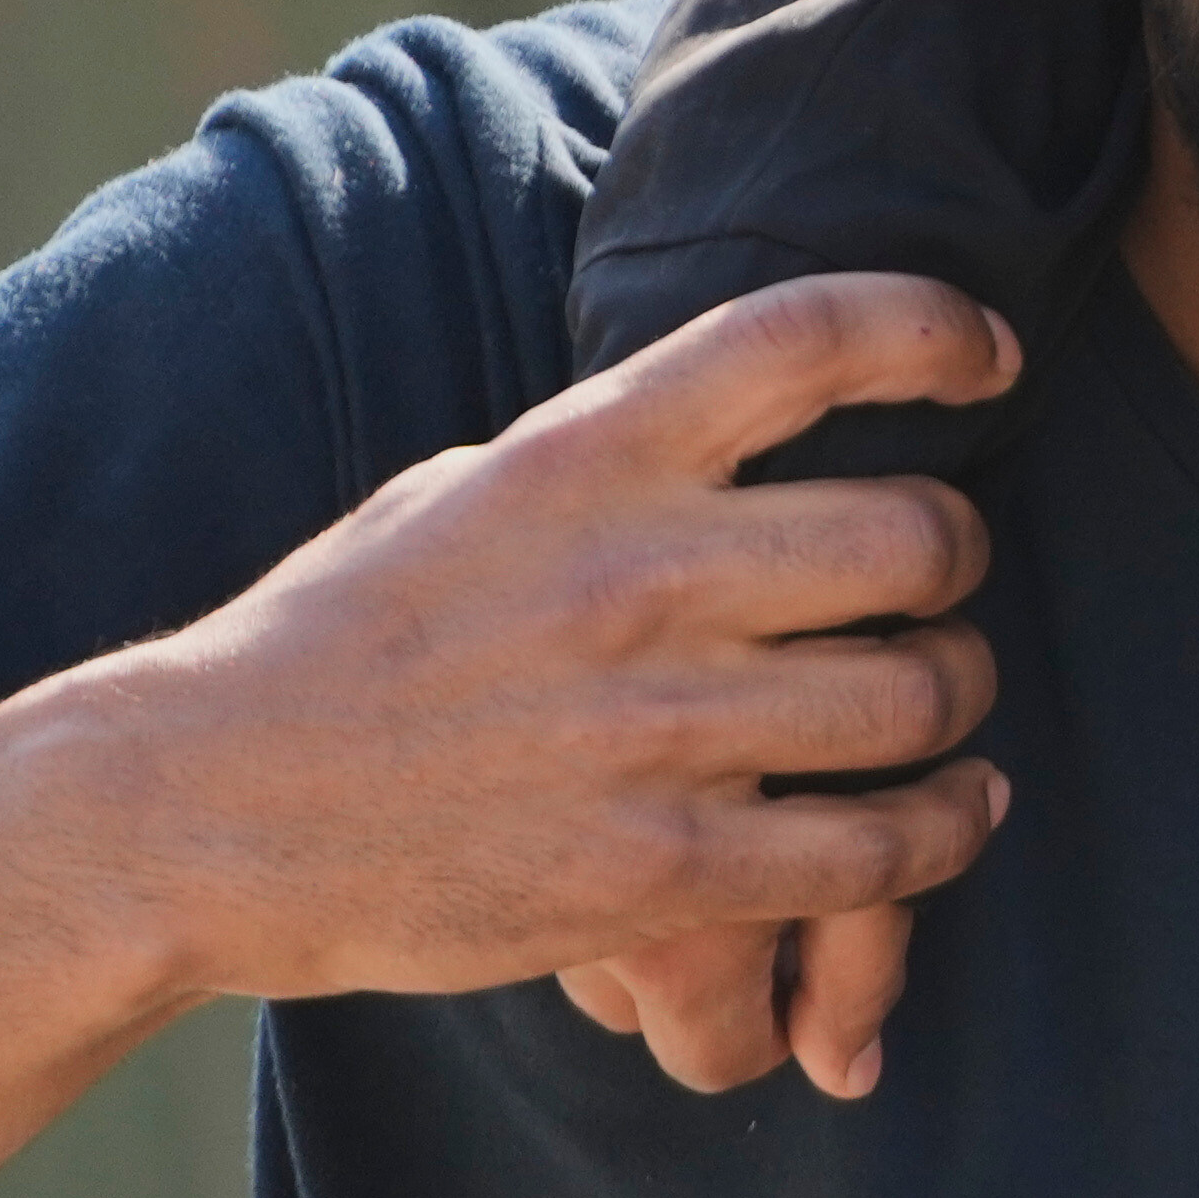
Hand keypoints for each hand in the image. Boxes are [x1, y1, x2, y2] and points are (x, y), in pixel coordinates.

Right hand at [0, 273, 1020, 1103]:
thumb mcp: (464, 493)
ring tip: (944, 705)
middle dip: (958, 558)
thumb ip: (609, 458)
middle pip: (919, 534)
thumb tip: (736, 418)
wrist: (205, 813)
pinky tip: (948, 813)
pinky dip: (943, 829)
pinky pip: (879, 846)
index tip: (993, 357)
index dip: (939, 329)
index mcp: (587, 456)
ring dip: (961, 697)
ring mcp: (658, 727)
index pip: (812, 336)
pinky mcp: (662, 869)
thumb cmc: (338, 640)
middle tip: (938, 583)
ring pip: (922, 693)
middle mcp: (641, 574)